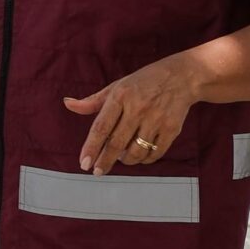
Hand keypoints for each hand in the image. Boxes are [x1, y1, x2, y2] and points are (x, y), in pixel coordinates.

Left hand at [66, 60, 198, 175]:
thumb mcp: (116, 87)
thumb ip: (92, 101)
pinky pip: (155, 153)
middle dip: (105, 161)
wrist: (182, 77)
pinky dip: (145, 159)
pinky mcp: (172, 129)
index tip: (84, 163)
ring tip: (121, 157)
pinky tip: (139, 155)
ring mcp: (156, 119)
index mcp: (120, 96)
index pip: (101, 127)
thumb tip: (68, 104)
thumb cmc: (144, 82)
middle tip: (97, 171)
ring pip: (136, 151)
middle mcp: (138, 108)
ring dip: (126, 160)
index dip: (91, 147)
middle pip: (117, 143)